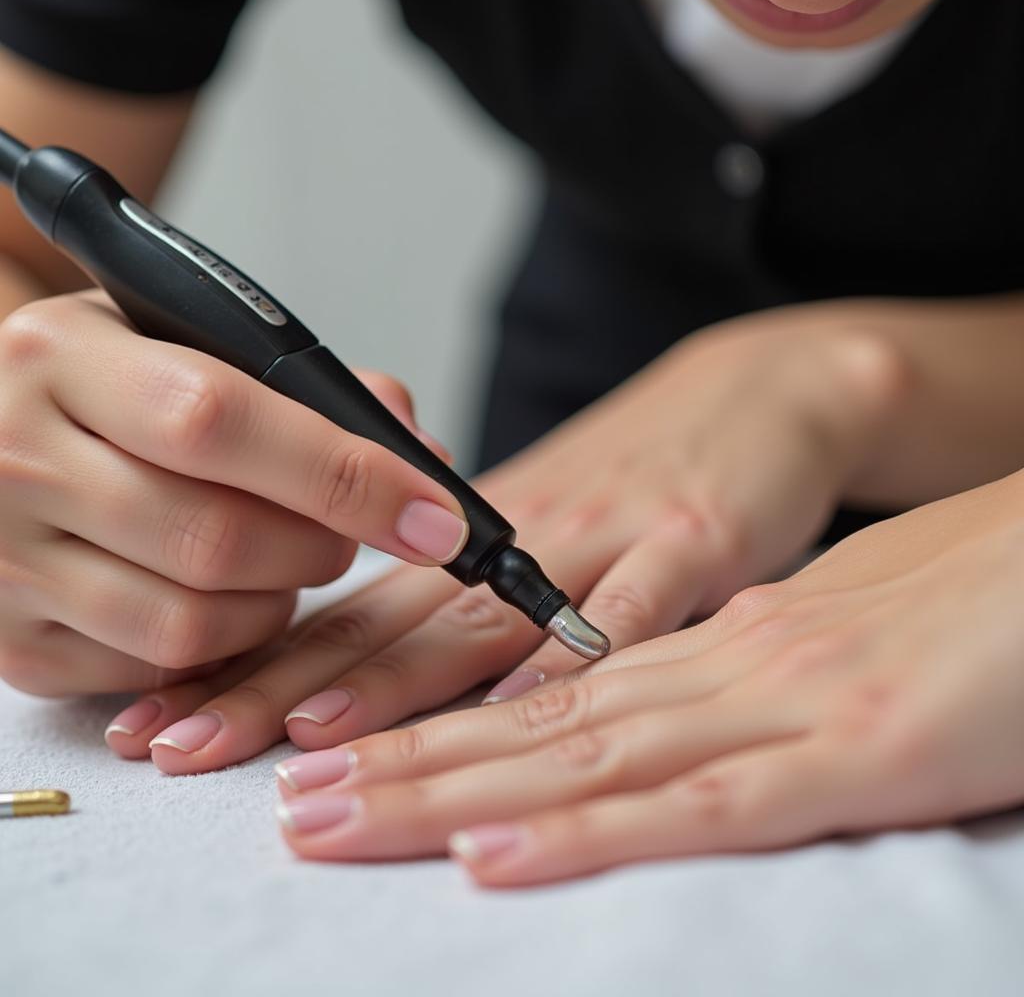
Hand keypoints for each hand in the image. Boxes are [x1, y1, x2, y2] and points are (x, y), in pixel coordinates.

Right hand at [0, 290, 463, 697]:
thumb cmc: (114, 385)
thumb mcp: (191, 345)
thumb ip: (315, 391)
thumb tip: (423, 458)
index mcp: (62, 354)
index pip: (221, 422)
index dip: (343, 475)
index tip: (434, 516)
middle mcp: (15, 457)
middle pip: (219, 539)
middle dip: (323, 547)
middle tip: (350, 532)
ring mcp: (5, 561)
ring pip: (193, 623)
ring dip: (278, 602)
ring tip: (283, 560)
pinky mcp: (12, 644)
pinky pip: (156, 670)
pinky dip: (223, 643)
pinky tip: (225, 597)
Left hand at [116, 308, 901, 772]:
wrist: (761, 389)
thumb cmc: (642, 467)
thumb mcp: (549, 517)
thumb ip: (472, 592)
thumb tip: (380, 665)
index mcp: (477, 536)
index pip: (351, 613)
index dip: (258, 670)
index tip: (171, 721)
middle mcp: (522, 532)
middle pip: (388, 624)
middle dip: (280, 690)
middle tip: (181, 743)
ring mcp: (606, 534)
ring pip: (485, 616)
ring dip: (394, 679)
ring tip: (306, 734)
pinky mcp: (692, 538)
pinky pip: (631, 606)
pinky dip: (572, 655)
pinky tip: (518, 711)